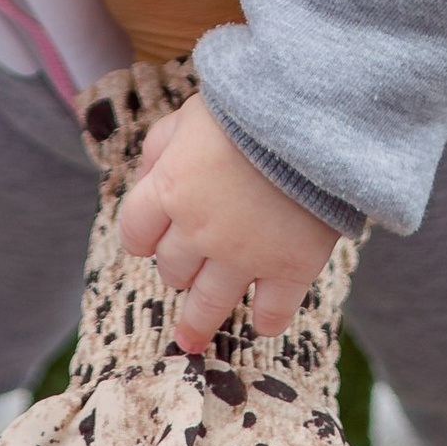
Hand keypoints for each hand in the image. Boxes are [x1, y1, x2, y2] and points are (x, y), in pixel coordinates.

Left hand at [115, 95, 336, 349]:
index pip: (135, 233)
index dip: (142, 235)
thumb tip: (146, 180)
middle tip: (194, 257)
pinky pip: (272, 311)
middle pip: (172, 269)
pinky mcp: (290, 267)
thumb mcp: (189, 113)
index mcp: (169, 190)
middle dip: (179, 264)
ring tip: (191, 339)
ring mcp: (244, 255)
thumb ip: (160, 148)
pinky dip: (266, 320)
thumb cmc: (247, 105)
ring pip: (209, 304)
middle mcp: (199, 231)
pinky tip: (262, 322)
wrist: (311, 111)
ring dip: (198, 322)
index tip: (150, 239)